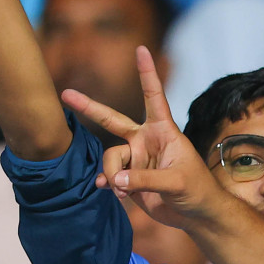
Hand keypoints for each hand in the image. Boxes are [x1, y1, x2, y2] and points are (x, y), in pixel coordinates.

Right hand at [60, 47, 222, 229]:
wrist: (196, 215)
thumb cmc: (197, 191)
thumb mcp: (176, 183)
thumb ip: (145, 180)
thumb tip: (114, 180)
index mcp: (163, 131)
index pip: (153, 97)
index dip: (147, 74)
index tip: (141, 49)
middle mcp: (146, 141)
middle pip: (112, 120)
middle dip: (89, 108)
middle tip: (66, 94)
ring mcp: (136, 159)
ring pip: (110, 158)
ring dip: (112, 174)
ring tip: (124, 191)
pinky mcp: (129, 178)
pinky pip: (109, 175)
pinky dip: (108, 183)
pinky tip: (110, 190)